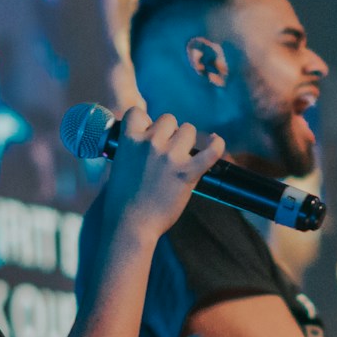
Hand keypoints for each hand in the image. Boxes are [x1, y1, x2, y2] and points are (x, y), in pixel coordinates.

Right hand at [104, 107, 225, 238]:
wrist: (130, 224)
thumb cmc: (122, 200)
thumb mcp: (119, 165)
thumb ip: (132, 148)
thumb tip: (146, 140)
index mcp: (129, 140)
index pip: (138, 112)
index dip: (145, 122)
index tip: (147, 134)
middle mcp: (150, 143)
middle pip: (169, 119)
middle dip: (169, 133)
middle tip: (167, 152)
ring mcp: (170, 156)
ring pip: (188, 130)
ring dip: (187, 141)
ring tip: (182, 157)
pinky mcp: (187, 172)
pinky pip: (212, 150)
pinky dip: (217, 145)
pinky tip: (216, 143)